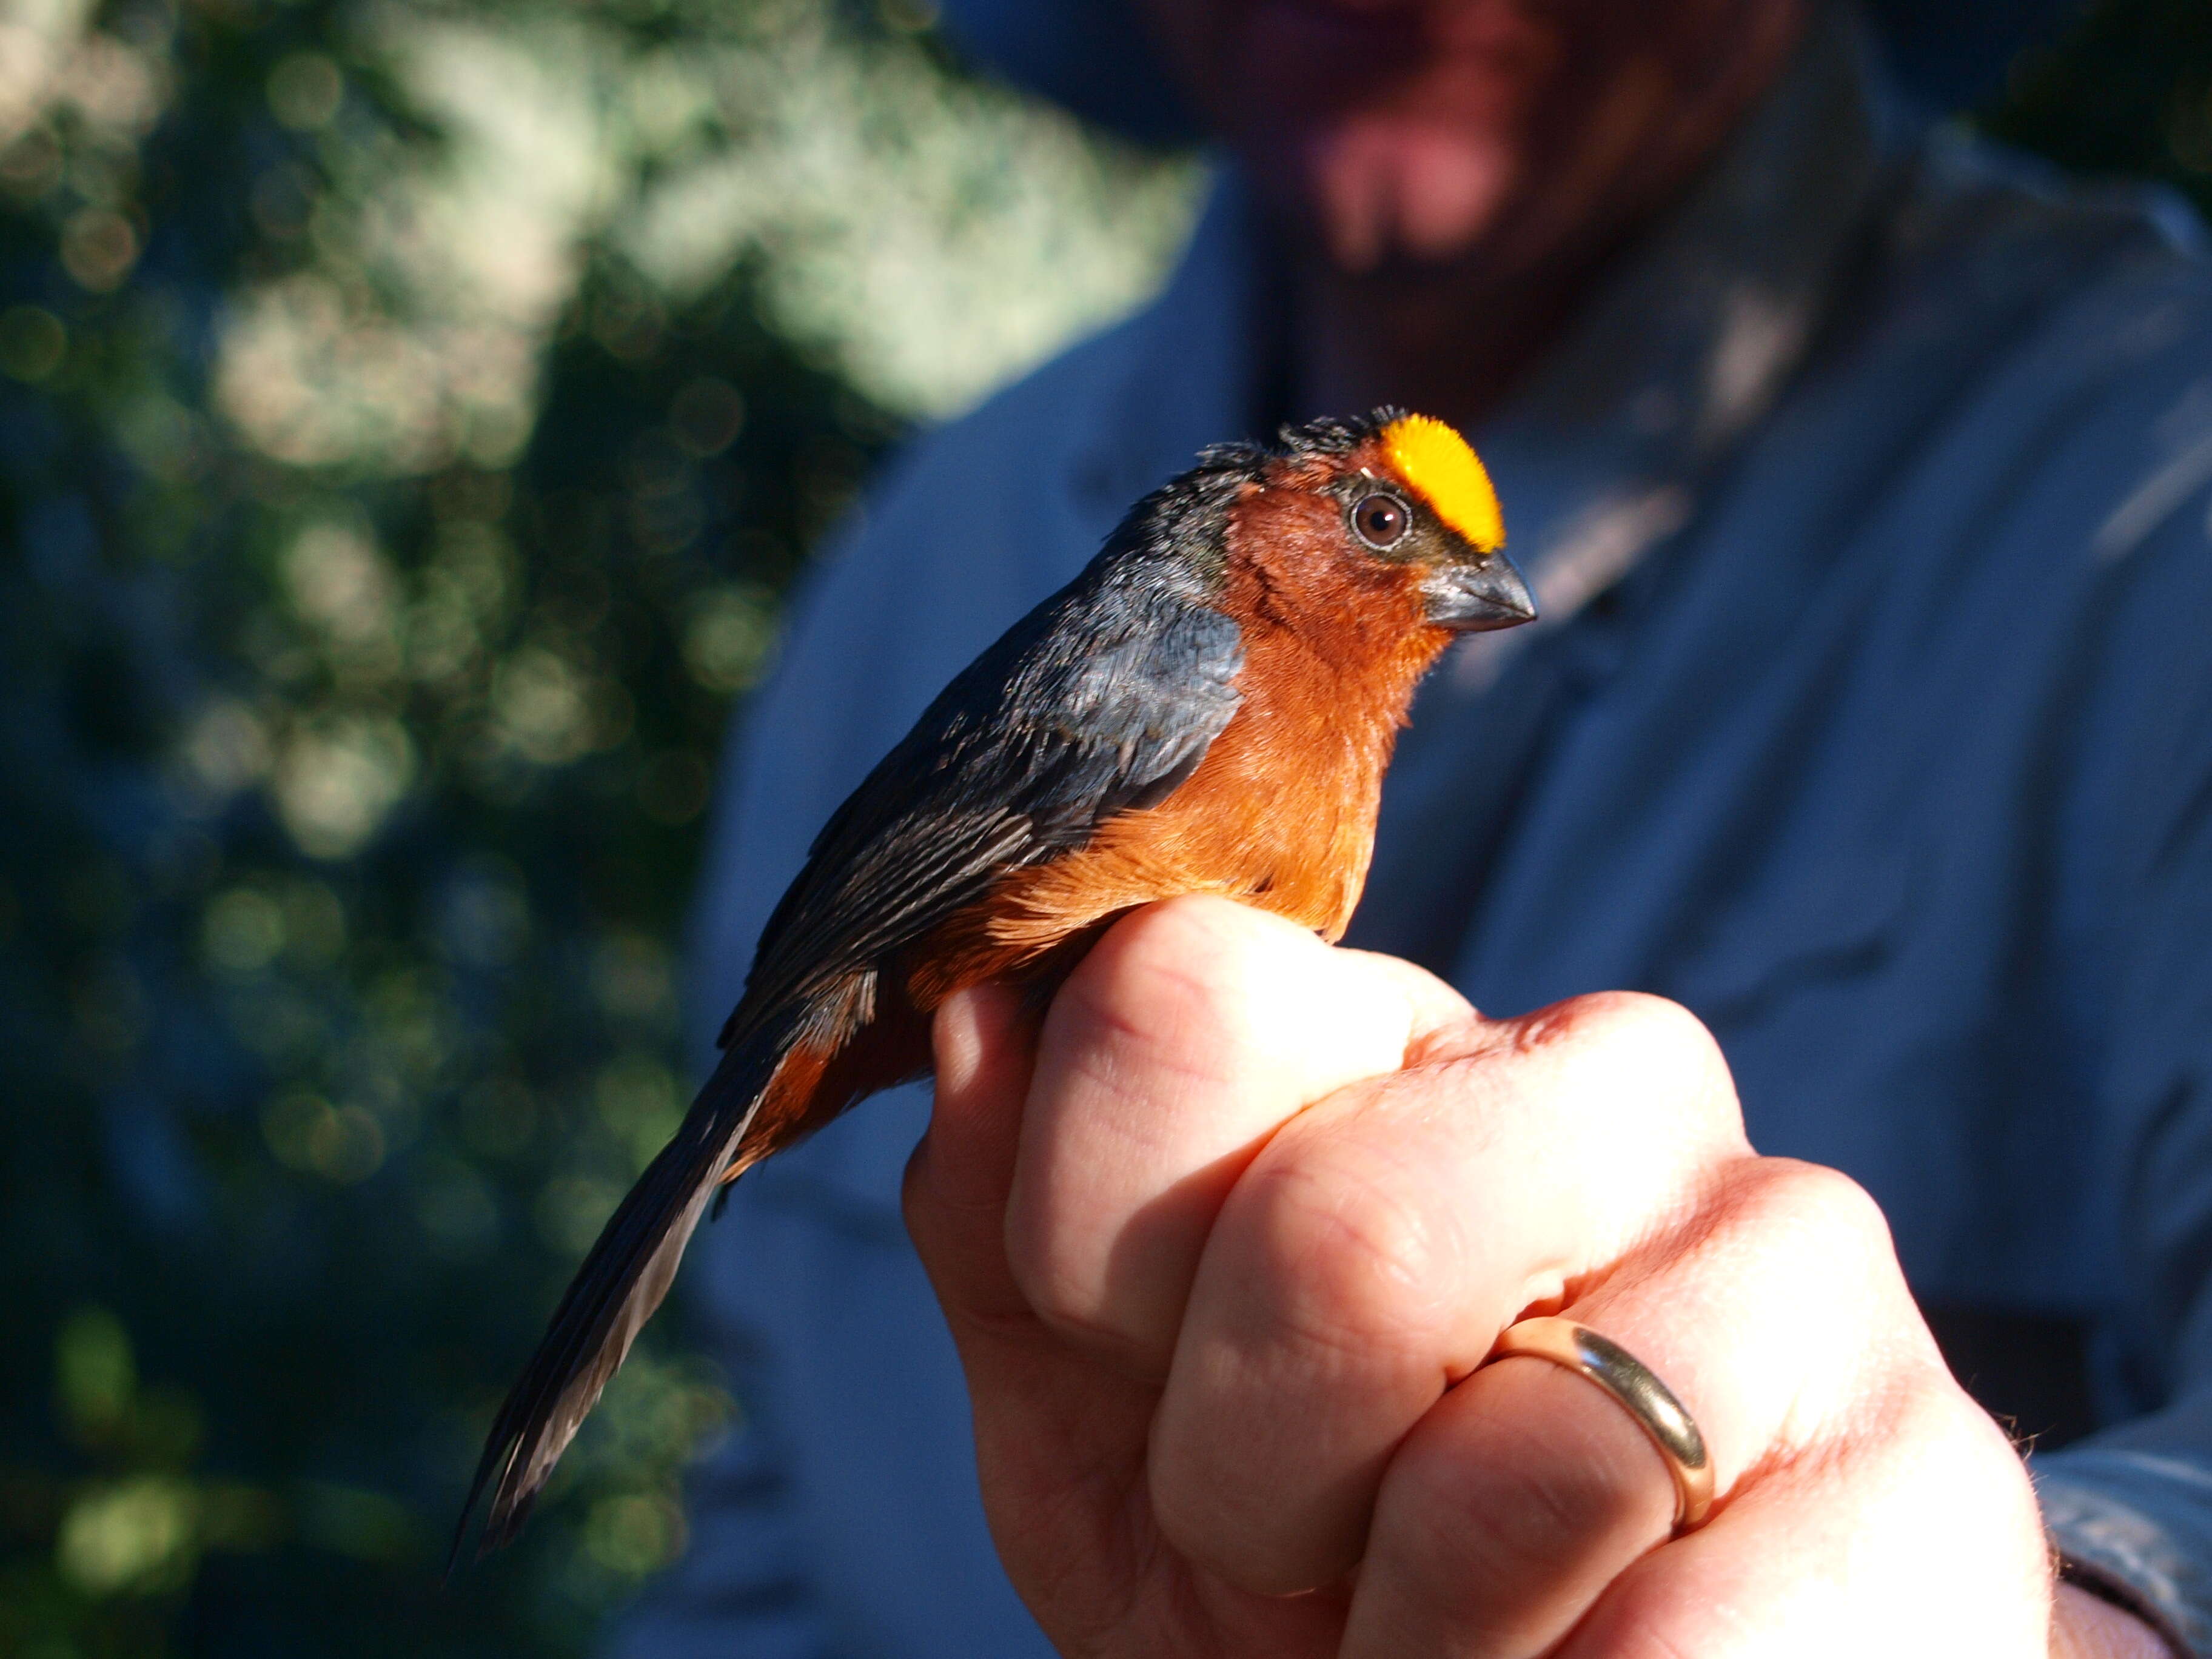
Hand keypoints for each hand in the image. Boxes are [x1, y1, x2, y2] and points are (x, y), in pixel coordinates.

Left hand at [903, 896, 2166, 1656]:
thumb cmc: (1295, 1567)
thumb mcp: (1100, 1426)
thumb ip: (1011, 1228)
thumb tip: (974, 1007)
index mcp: (1380, 1036)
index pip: (1176, 996)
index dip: (1093, 1241)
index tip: (1137, 1365)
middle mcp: (1602, 1078)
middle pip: (1333, 1233)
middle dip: (1247, 1474)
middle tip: (1294, 1544)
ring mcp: (1790, 1247)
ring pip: (1513, 1459)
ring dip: (1407, 1628)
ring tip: (1436, 1625)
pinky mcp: (1938, 1468)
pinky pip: (1680, 1640)